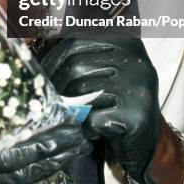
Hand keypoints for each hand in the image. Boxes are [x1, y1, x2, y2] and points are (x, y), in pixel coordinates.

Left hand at [42, 37, 161, 183]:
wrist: (145, 142)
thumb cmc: (116, 103)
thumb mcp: (102, 72)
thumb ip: (78, 58)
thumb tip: (38, 63)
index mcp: (125, 41)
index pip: (76, 42)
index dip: (53, 61)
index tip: (42, 77)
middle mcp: (135, 59)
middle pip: (77, 66)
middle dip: (58, 87)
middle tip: (54, 103)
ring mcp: (138, 86)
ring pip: (82, 92)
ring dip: (73, 110)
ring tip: (79, 117)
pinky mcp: (137, 114)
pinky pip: (94, 118)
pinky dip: (86, 128)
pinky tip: (94, 131)